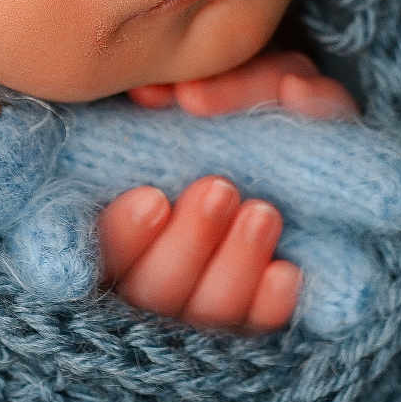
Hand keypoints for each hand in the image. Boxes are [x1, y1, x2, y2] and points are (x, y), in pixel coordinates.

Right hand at [99, 48, 358, 332]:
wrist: (298, 124)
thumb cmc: (250, 100)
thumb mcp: (242, 79)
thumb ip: (225, 83)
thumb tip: (191, 97)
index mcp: (123, 211)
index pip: (102, 249)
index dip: (122, 236)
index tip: (153, 200)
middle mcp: (155, 262)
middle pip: (153, 290)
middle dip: (187, 245)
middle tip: (220, 190)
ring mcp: (206, 292)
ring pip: (207, 311)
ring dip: (233, 267)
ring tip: (263, 214)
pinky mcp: (257, 306)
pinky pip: (258, 323)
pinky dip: (270, 302)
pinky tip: (286, 273)